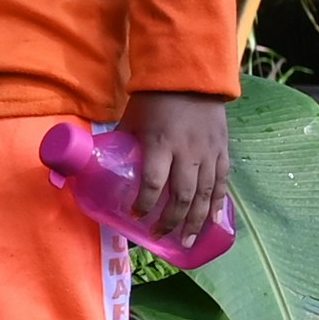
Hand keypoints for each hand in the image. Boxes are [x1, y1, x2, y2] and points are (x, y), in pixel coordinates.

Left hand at [130, 88, 234, 250]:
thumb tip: (96, 166)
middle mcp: (187, 152)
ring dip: (196, 221)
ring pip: (205, 195)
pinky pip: (222, 183)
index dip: (145, 202)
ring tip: (187, 241)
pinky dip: (217, 204)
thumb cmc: (153, 100)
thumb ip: (119, 145)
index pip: (154, 182)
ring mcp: (208, 153)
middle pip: (182, 196)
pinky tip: (212, 223)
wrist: (190, 78)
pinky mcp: (222, 151)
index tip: (135, 215)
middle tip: (159, 236)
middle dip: (170, 221)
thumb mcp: (130, 121)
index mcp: (160, 143)